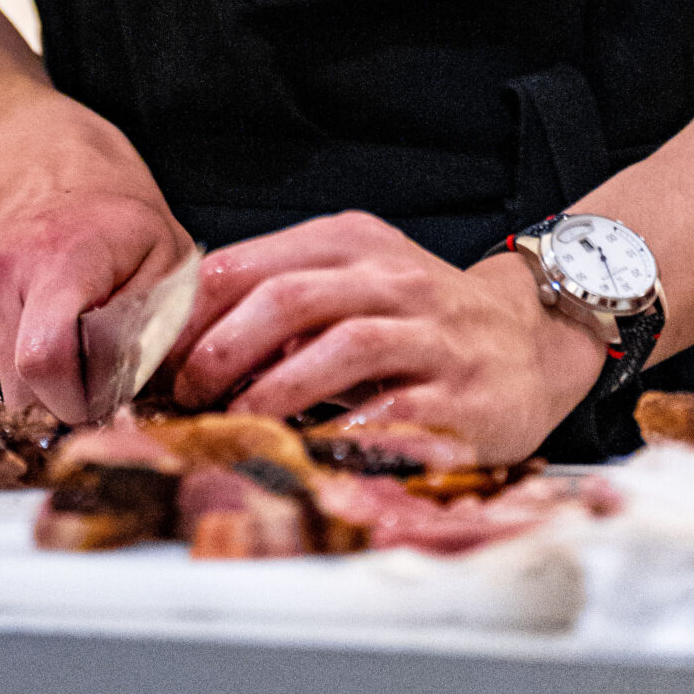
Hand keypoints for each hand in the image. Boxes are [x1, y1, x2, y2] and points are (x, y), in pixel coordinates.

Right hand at [0, 158, 191, 422]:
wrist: (58, 180)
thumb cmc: (122, 229)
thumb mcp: (169, 264)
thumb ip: (159, 330)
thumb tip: (124, 403)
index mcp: (58, 258)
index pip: (43, 361)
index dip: (75, 401)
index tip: (102, 396)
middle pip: (18, 390)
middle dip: (58, 402)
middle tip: (91, 369)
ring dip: (33, 385)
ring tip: (62, 335)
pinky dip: (6, 370)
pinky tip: (31, 328)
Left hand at [168, 211, 603, 461]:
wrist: (531, 338)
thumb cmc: (423, 315)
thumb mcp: (356, 279)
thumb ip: (286, 296)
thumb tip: (190, 340)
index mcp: (353, 243)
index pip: (255, 263)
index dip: (199, 312)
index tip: (162, 353)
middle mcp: (391, 278)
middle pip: (289, 298)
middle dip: (225, 349)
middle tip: (191, 392)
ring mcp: (429, 334)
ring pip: (339, 347)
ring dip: (276, 389)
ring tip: (240, 420)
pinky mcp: (458, 394)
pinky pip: (391, 411)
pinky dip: (343, 432)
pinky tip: (309, 450)